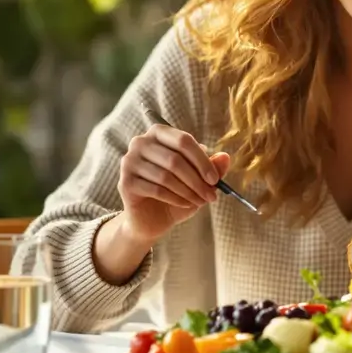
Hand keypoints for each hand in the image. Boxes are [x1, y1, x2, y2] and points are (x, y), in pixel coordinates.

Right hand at [117, 123, 230, 242]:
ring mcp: (129, 161)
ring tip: (199, 202)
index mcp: (159, 133)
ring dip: (188, 192)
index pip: (183, 140)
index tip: (215, 179)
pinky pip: (156, 190)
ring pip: (167, 176)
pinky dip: (176, 199)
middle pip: (175, 159)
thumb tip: (225, 157)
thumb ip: (211, 168)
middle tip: (211, 196)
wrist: (151, 219)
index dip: (202, 161)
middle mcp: (140, 142)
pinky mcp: (125, 182)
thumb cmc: (176, 193)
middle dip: (197, 180)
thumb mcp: (198, 180)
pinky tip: (185, 204)